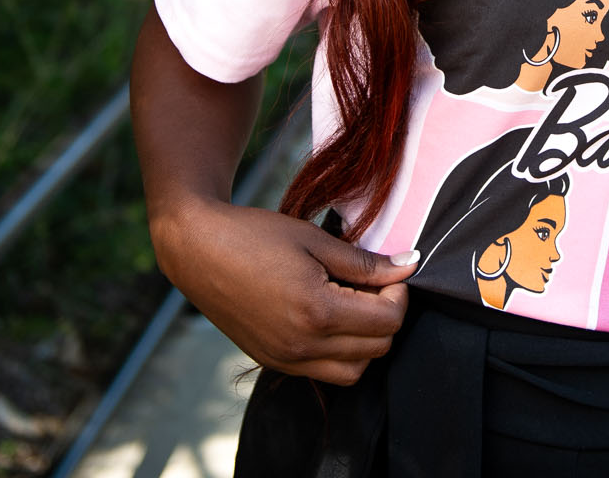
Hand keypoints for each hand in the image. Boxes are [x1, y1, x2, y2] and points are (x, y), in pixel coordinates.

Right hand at [152, 197, 417, 384]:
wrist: (197, 250)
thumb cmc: (255, 236)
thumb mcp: (315, 241)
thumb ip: (365, 263)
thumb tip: (410, 266)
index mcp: (317, 312)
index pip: (388, 321)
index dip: (400, 295)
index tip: (391, 273)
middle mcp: (302, 346)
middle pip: (377, 349)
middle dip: (386, 317)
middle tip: (373, 285)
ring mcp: (285, 360)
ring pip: (354, 371)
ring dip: (366, 342)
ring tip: (352, 304)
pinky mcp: (272, 363)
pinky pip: (323, 373)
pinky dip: (338, 353)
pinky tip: (328, 318)